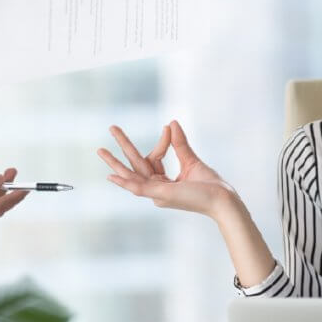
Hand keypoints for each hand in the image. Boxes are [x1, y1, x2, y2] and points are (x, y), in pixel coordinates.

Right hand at [97, 120, 238, 219]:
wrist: (222, 198)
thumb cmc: (210, 185)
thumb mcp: (191, 160)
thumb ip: (179, 144)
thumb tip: (171, 123)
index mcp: (164, 183)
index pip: (154, 158)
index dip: (161, 142)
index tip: (168, 127)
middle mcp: (157, 189)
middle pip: (136, 164)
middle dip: (123, 147)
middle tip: (111, 127)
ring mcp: (157, 193)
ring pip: (131, 175)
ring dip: (115, 162)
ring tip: (100, 149)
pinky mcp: (160, 195)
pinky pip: (139, 188)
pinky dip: (125, 182)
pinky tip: (111, 175)